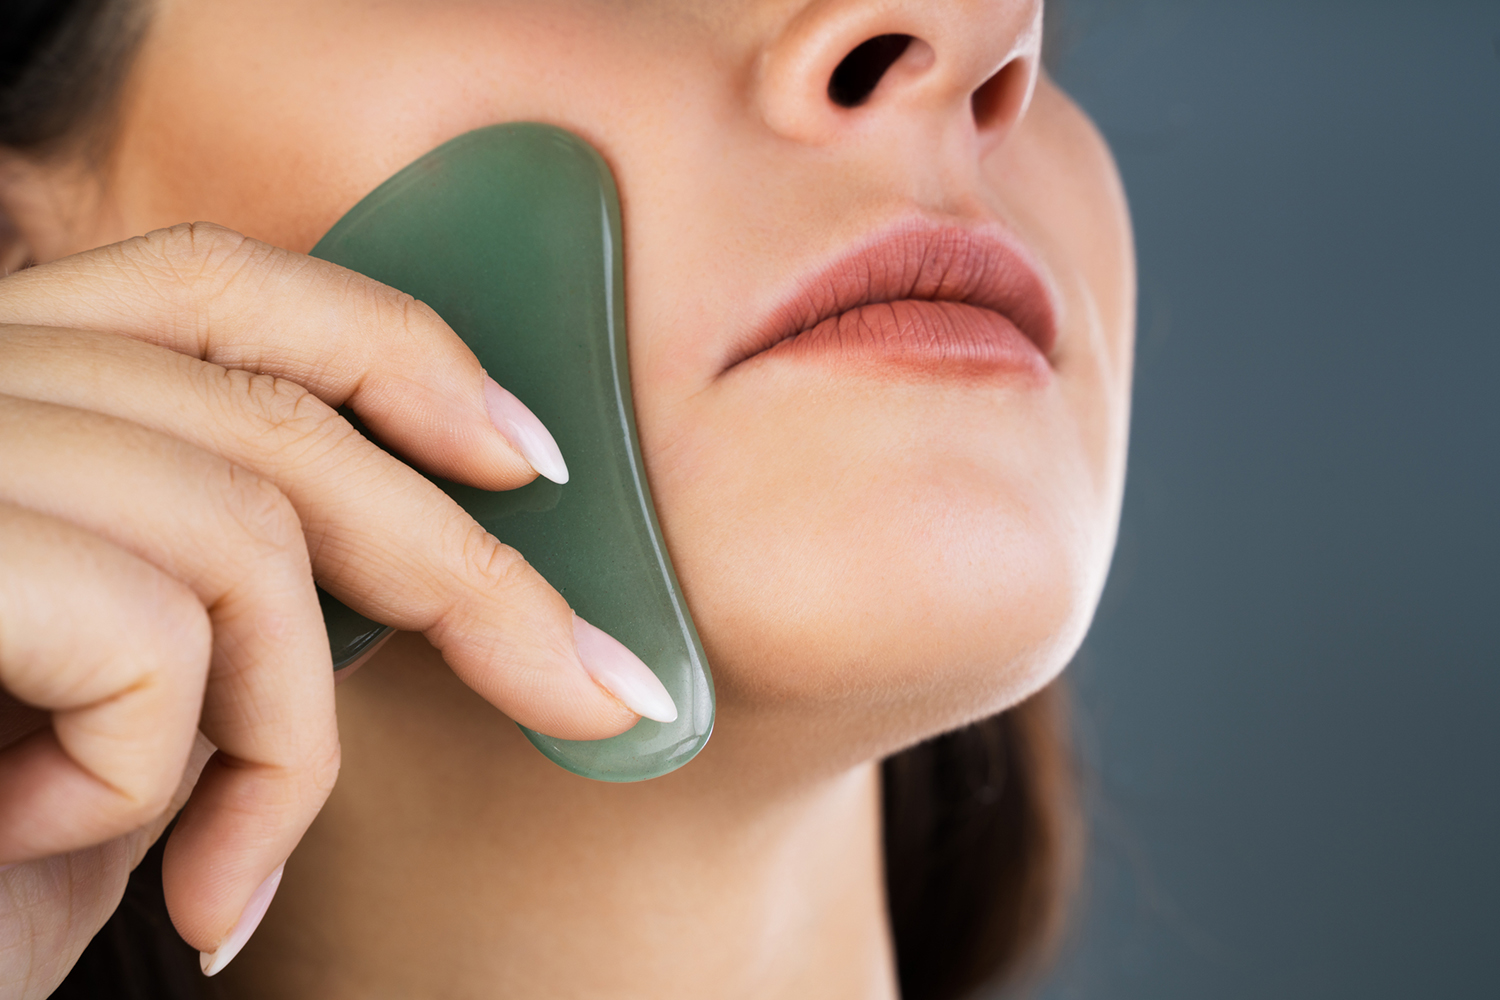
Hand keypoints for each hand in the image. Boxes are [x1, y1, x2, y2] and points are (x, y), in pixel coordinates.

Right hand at [0, 223, 673, 991]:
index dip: (392, 349)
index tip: (531, 462)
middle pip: (271, 419)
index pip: (215, 288)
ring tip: (222, 876)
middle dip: (470, 573)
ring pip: (240, 536)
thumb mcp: (104, 717)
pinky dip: (158, 776)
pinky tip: (42, 851)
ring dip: (282, 740)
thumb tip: (408, 565)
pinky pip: (150, 627)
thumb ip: (212, 602)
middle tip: (599, 698)